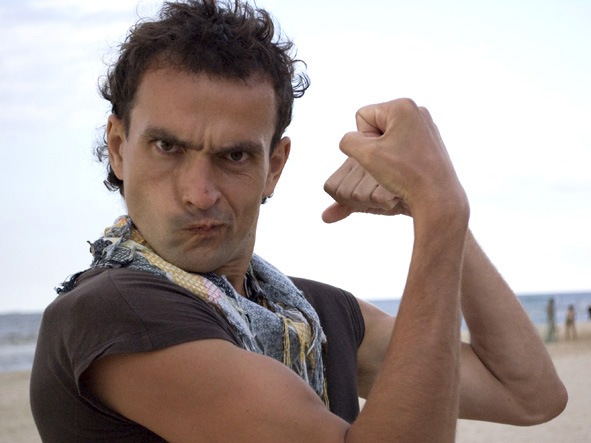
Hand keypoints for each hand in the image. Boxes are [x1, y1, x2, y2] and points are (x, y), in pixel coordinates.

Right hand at [323, 98, 467, 223]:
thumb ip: (349, 142)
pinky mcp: (430, 141)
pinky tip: (406, 170)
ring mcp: (425, 126)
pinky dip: (398, 158)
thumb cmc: (404, 173)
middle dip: (375, 145)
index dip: (364, 139)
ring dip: (385, 153)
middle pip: (375, 125)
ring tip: (398, 168)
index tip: (381, 154)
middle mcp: (416, 110)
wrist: (436, 195)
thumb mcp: (367, 155)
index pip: (362, 116)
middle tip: (389, 163)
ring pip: (387, 137)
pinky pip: (401, 145)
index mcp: (402, 106)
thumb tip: (350, 140)